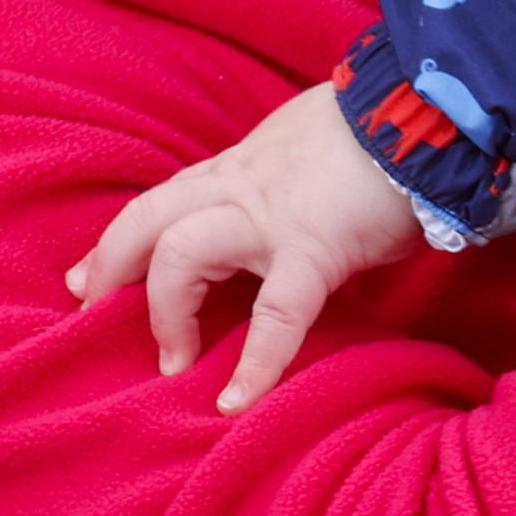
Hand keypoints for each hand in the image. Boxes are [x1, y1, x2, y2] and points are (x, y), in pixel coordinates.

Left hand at [68, 83, 424, 411]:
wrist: (428, 112)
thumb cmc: (383, 129)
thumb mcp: (313, 143)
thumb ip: (287, 173)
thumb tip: (289, 195)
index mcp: (246, 165)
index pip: (170, 197)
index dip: (124, 237)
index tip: (88, 273)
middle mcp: (243, 186)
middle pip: (151, 217)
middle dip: (112, 265)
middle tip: (92, 311)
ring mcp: (272, 218)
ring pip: (183, 251)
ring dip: (165, 311)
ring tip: (171, 362)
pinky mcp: (314, 248)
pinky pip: (274, 313)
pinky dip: (256, 363)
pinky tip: (237, 403)